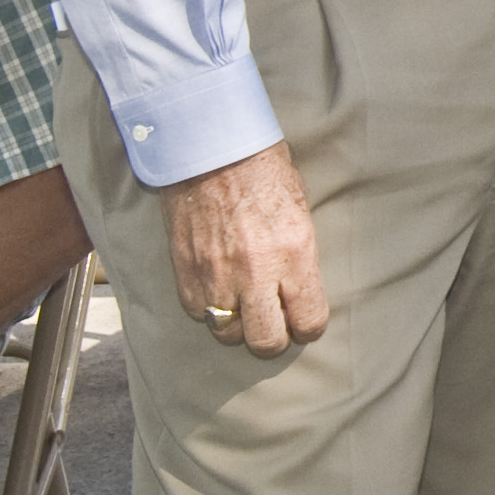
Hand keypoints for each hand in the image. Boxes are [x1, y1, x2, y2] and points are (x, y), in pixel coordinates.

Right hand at [167, 142, 328, 356]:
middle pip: (265, 342)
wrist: (213, 153)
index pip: (308, 320)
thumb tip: (301, 293)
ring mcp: (216, 275)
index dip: (309, 327)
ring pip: (227, 333)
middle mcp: (256, 272)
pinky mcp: (186, 273)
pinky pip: (198, 313)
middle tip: (274, 324)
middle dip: (273, 340)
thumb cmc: (264, 176)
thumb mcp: (300, 214)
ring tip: (243, 305)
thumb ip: (300, 260)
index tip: (305, 322)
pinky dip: (208, 308)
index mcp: (294, 254)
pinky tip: (217, 288)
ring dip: (237, 325)